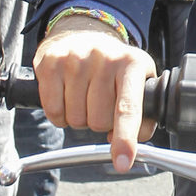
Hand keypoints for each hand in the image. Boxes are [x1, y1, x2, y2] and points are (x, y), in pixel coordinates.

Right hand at [33, 17, 155, 172]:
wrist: (85, 33)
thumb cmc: (115, 67)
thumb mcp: (139, 83)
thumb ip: (144, 118)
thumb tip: (131, 146)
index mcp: (132, 64)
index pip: (128, 108)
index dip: (125, 139)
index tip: (123, 162)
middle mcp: (104, 58)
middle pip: (98, 121)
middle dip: (100, 123)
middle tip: (100, 104)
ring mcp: (76, 59)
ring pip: (76, 119)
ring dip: (80, 119)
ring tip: (85, 98)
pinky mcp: (51, 63)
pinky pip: (53, 111)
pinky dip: (60, 116)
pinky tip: (67, 99)